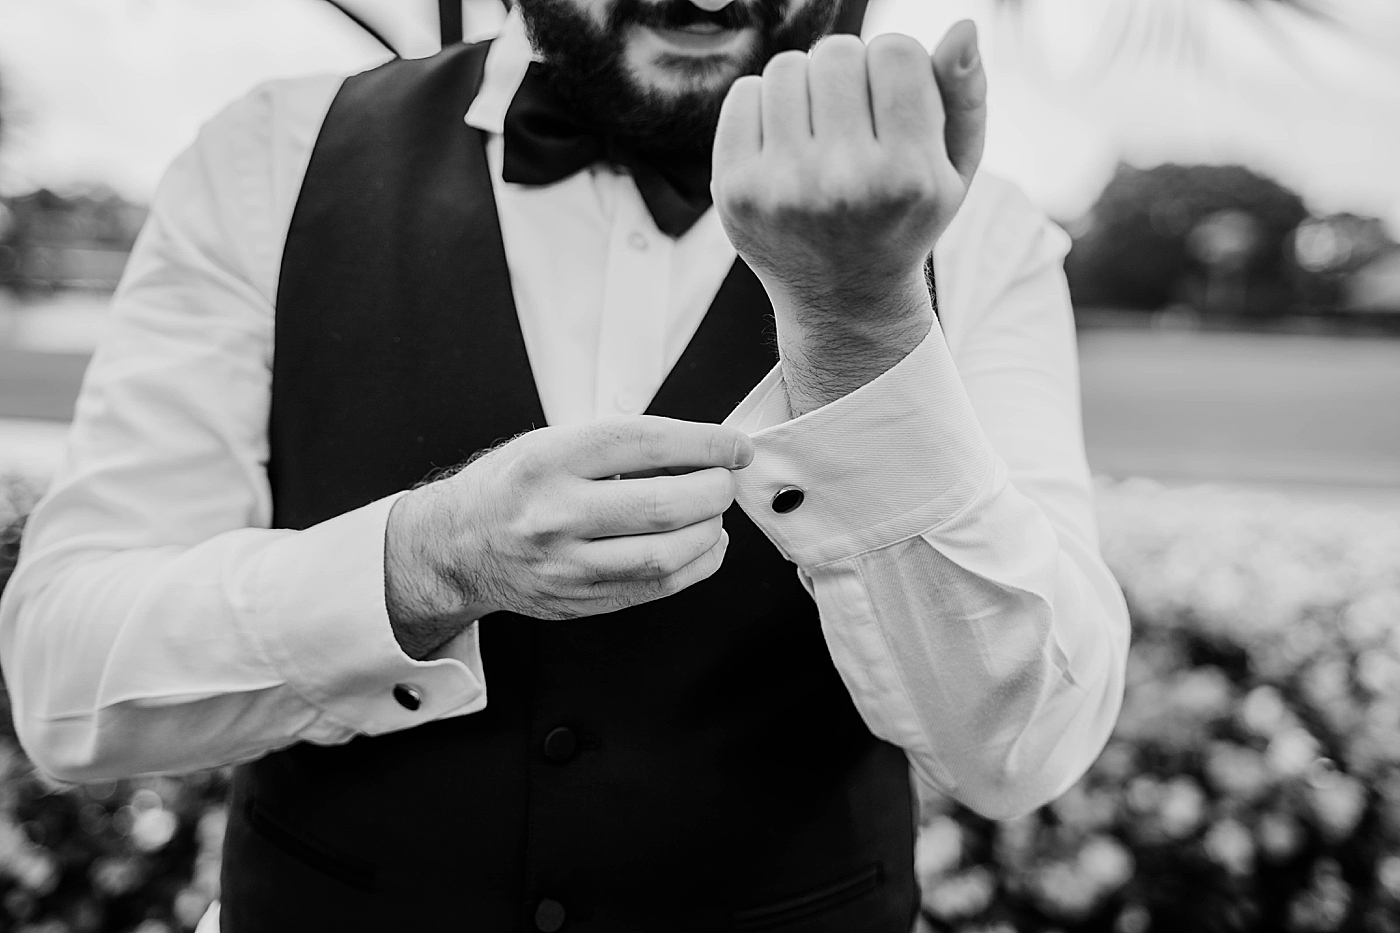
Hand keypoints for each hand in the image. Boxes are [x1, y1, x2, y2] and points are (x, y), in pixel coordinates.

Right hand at [384, 417, 753, 657]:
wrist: (456, 546)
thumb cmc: (513, 486)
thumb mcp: (553, 444)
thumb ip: (622, 446)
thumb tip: (703, 451)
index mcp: (550, 459)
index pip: (646, 444)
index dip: (705, 444)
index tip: (735, 447)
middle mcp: (555, 513)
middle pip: (664, 506)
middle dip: (714, 491)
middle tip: (724, 482)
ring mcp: (566, 564)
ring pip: (666, 554)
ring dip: (709, 531)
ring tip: (712, 513)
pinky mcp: (578, 601)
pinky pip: (656, 586)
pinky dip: (695, 564)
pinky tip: (703, 545)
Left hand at [712, 22, 986, 314]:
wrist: (842, 300)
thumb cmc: (904, 220)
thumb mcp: (954, 171)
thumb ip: (966, 97)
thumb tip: (963, 27)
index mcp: (907, 176)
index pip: (895, 51)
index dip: (895, 67)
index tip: (893, 105)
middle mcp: (843, 182)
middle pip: (837, 52)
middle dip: (849, 74)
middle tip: (854, 122)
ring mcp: (782, 188)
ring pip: (786, 67)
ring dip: (806, 87)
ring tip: (820, 133)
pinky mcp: (735, 190)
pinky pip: (743, 94)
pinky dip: (764, 107)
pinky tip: (784, 147)